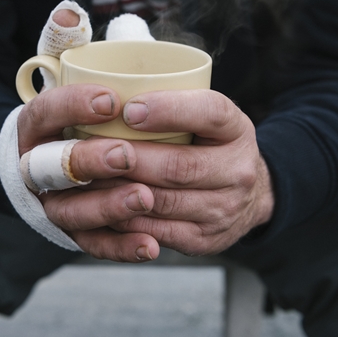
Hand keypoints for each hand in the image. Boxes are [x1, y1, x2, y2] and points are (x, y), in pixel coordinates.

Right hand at [16, 8, 159, 262]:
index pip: (45, 113)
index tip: (111, 99)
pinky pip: (92, 244)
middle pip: (55, 168)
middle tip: (127, 154)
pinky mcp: (75, 230)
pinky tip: (151, 247)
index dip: (74, 106)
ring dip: (107, 207)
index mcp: (35, 127)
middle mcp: (36, 167)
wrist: (49, 163)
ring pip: (71, 212)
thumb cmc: (66, 118)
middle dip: (89, 161)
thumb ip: (66, 46)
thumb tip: (70, 11)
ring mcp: (53, 203)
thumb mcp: (62, 78)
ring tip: (144, 198)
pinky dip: (120, 247)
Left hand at [101, 89, 273, 255]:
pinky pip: (157, 231)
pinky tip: (103, 205)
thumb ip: (175, 104)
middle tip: (91, 150)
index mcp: (235, 130)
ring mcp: (223, 209)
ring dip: (119, 190)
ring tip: (88, 176)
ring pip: (163, 202)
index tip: (129, 110)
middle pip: (179, 166)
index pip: (209, 113)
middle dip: (129, 158)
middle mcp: (237, 171)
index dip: (168, 110)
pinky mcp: (204, 239)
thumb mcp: (208, 117)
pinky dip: (125, 219)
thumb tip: (114, 96)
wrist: (249, 196)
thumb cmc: (212, 146)